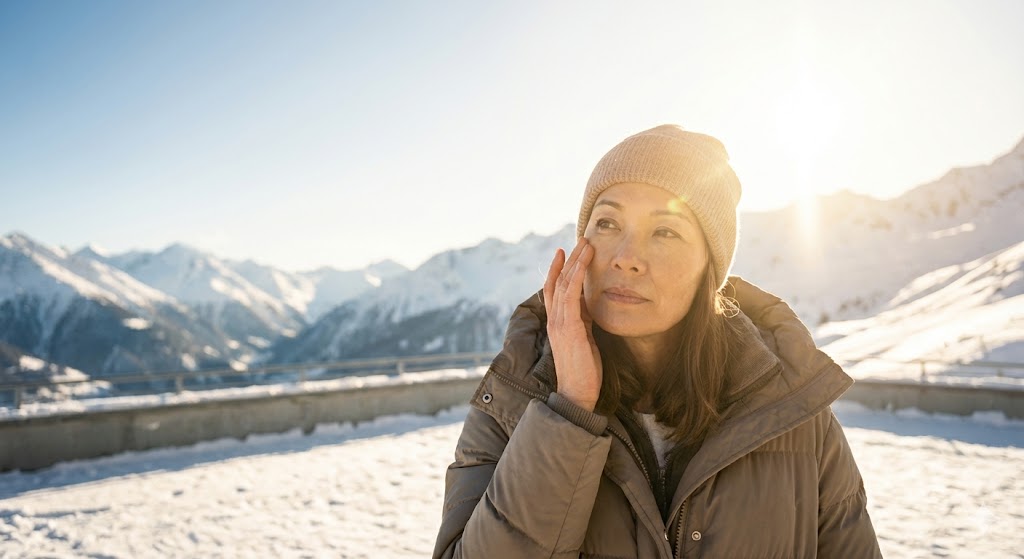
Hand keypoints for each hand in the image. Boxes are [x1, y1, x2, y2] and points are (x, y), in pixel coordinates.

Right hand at [542, 238, 602, 411]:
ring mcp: (559, 323)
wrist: (577, 393)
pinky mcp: (569, 328)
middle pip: (558, 281)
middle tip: (580, 240)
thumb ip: (583, 320)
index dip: (557, 269)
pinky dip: (576, 277)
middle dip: (569, 259)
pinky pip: (571, 296)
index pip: (553, 290)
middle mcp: (554, 320)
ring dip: (575, 262)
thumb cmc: (583, 369)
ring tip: (585, 244)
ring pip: (564, 284)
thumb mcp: (584, 338)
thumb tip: (588, 303)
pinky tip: (583, 264)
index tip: (564, 252)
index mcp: (557, 323)